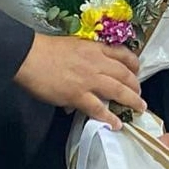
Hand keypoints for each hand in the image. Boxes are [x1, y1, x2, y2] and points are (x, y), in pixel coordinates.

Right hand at [12, 34, 144, 129]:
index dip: (133, 64)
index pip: (122, 54)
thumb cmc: (46, 49)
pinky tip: (117, 123)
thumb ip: (86, 56)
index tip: (137, 70)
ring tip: (139, 107)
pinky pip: (99, 108)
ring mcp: (89, 80)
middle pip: (125, 74)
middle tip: (139, 93)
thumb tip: (90, 71)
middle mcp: (97, 63)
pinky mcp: (78, 95)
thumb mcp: (73, 44)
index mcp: (95, 48)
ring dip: (132, 100)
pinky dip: (110, 117)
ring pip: (118, 90)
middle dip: (136, 85)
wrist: (29, 56)